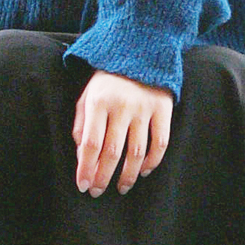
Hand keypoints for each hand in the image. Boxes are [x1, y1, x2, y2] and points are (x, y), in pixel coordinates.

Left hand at [72, 69, 172, 196]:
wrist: (139, 52)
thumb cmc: (107, 81)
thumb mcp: (87, 96)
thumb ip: (81, 124)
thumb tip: (81, 156)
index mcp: (98, 102)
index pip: (91, 144)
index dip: (86, 168)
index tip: (83, 186)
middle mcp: (122, 106)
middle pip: (112, 152)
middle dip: (103, 177)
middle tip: (97, 192)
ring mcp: (144, 109)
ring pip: (136, 152)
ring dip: (127, 175)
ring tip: (120, 188)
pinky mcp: (163, 110)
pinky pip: (160, 142)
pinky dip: (152, 161)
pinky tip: (143, 171)